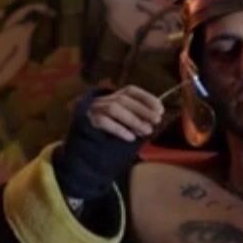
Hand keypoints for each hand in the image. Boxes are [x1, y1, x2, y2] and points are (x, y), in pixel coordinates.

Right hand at [54, 86, 165, 200]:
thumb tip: (157, 119)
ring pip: (114, 108)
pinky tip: (130, 138)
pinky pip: (104, 122)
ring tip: (146, 130)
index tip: (160, 108)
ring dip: (133, 119)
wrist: (82, 152)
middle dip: (143, 109)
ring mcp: (93, 109)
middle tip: (157, 120)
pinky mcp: (86, 121)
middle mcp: (103, 100)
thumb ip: (138, 121)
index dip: (146, 97)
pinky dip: (119, 129)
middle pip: (124, 99)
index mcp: (113, 97)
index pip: (131, 90)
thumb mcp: (125, 125)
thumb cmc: (108, 138)